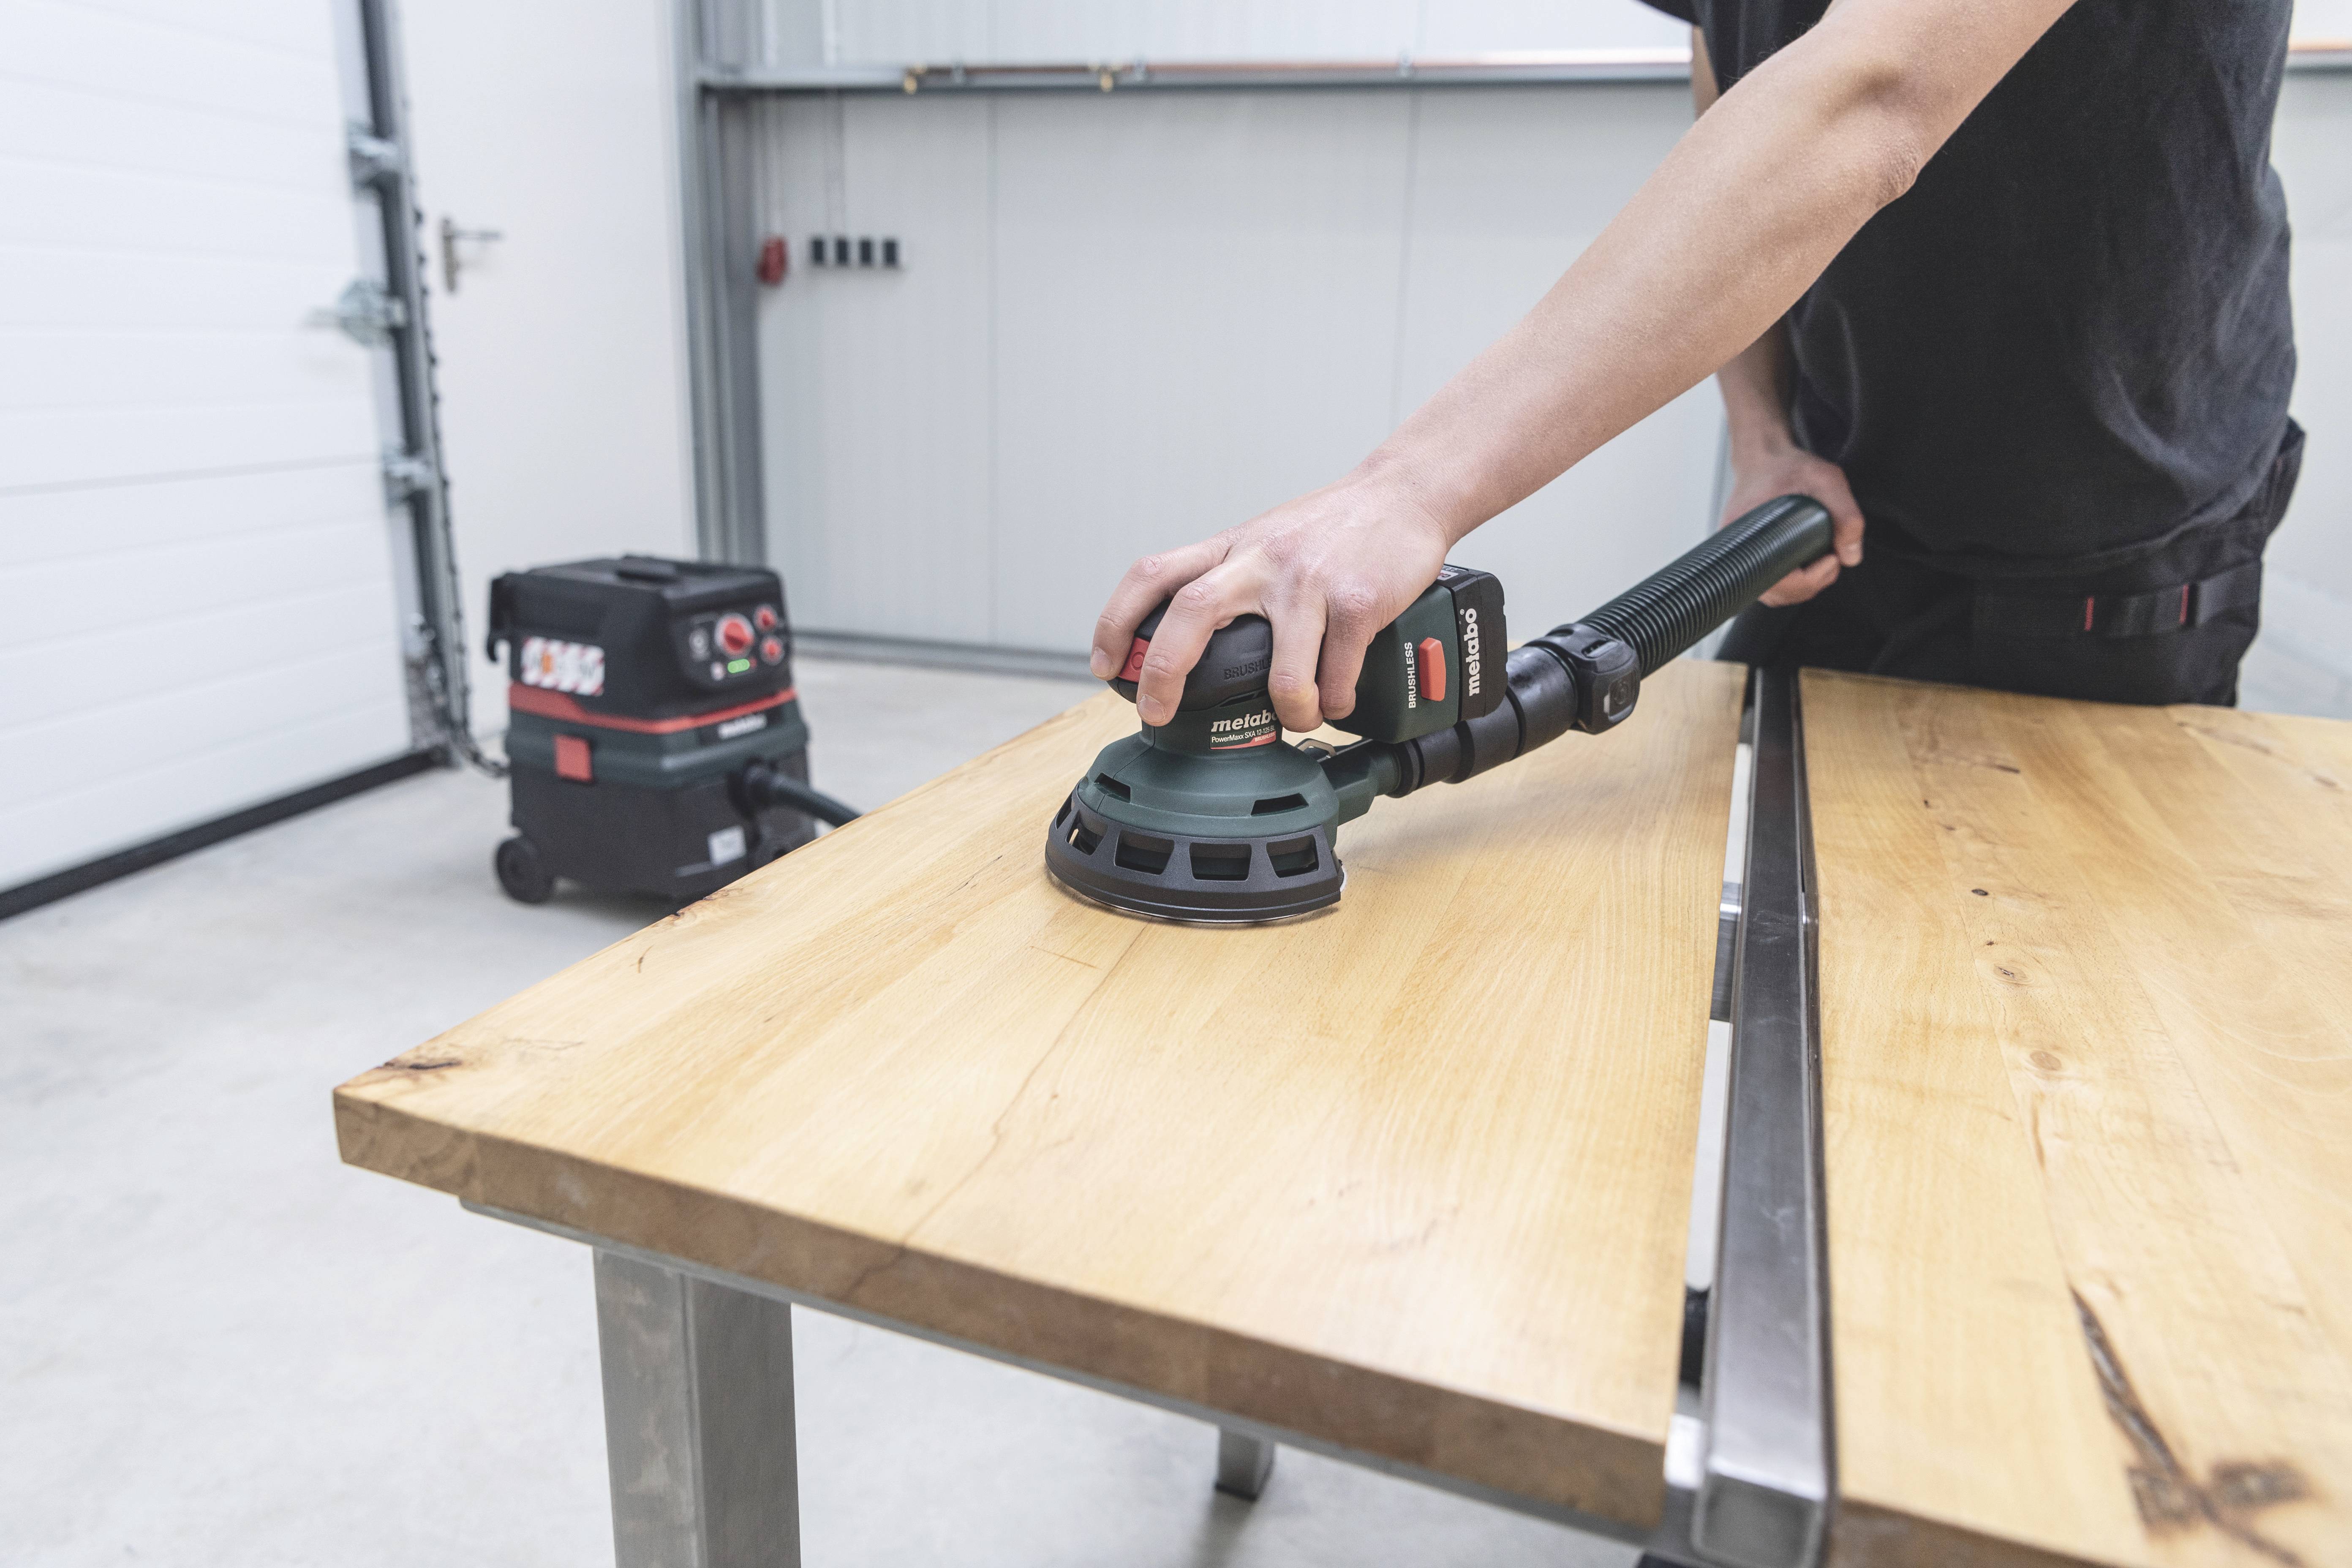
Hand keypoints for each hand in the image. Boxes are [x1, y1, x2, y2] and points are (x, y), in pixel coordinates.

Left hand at [1090, 469, 1455, 731]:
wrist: (1407, 494)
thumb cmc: (1335, 526)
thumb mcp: (1266, 539)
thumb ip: (1229, 577)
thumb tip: (1190, 638)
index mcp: (1232, 547)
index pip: (1153, 574)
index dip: (1117, 620)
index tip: (1105, 664)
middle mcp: (1262, 561)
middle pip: (1191, 612)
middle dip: (1164, 671)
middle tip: (1159, 712)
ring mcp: (1309, 583)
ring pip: (1279, 673)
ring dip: (1287, 711)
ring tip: (1297, 719)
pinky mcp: (1357, 603)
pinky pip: (1335, 677)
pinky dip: (1334, 702)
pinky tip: (1337, 700)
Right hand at [1721, 440, 1863, 604]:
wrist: (1764, 456)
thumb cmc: (1788, 466)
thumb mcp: (1827, 481)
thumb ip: (1846, 516)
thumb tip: (1851, 557)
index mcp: (1751, 537)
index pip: (1779, 584)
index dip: (1811, 580)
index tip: (1832, 558)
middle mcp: (1740, 551)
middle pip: (1776, 595)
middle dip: (1811, 585)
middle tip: (1831, 561)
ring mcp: (1742, 555)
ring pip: (1773, 592)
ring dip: (1802, 584)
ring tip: (1821, 561)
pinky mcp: (1748, 554)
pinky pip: (1767, 581)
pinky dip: (1791, 578)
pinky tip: (1806, 560)